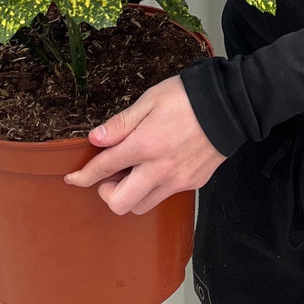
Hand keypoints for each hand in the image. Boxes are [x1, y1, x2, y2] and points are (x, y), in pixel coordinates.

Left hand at [63, 76, 225, 215]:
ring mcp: (178, 180)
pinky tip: (157, 167)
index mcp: (145, 145)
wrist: (230, 106)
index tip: (73, 179)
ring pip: (142, 206)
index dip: (83, 176)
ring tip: (133, 170)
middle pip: (120, 203)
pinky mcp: (193, 184)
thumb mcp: (150, 100)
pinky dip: (154, 188)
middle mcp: (160, 169)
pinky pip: (165, 196)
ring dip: (130, 194)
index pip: (104, 169)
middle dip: (106, 193)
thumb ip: (121, 123)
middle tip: (109, 175)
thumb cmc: (187, 97)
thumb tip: (95, 140)